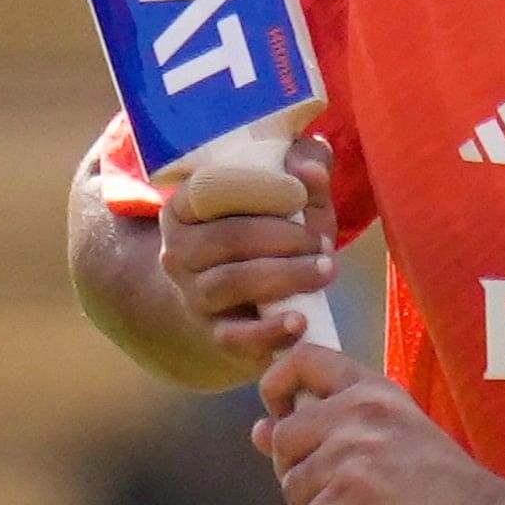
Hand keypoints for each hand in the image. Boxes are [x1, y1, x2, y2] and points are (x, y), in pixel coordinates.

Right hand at [155, 134, 336, 371]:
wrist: (232, 298)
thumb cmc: (264, 233)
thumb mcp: (285, 197)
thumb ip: (302, 170)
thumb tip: (310, 168)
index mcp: (185, 207)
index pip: (209, 189)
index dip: (255, 188)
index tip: (298, 193)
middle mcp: (178, 251)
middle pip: (226, 239)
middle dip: (282, 238)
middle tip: (323, 242)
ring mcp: (193, 295)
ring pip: (230, 283)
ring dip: (285, 275)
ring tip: (326, 269)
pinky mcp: (215, 334)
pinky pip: (235, 337)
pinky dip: (268, 331)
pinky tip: (300, 321)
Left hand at [257, 340, 504, 504]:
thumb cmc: (448, 494)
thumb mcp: (393, 442)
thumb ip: (332, 430)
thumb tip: (260, 429)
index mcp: (375, 392)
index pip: (302, 360)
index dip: (276, 387)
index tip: (281, 418)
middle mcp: (360, 412)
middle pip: (283, 439)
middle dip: (297, 477)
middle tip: (337, 504)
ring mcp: (353, 453)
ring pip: (293, 489)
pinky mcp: (350, 498)